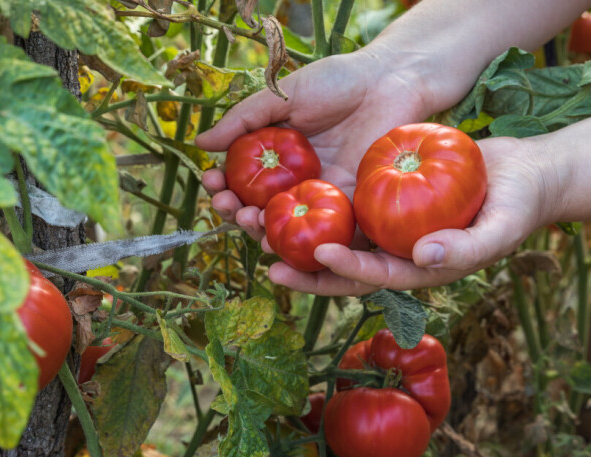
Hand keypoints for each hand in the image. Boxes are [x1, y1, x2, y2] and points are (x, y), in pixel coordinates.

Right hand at [196, 49, 431, 239]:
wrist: (390, 81)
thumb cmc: (336, 82)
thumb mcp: (283, 96)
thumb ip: (244, 120)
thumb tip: (200, 143)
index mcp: (276, 158)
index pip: (241, 181)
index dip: (223, 187)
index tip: (211, 183)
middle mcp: (296, 182)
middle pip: (259, 210)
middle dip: (236, 214)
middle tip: (229, 208)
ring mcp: (323, 196)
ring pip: (287, 226)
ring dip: (262, 231)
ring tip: (251, 222)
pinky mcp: (353, 206)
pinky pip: (326, 231)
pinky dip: (304, 241)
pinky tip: (286, 238)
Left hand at [261, 137, 558, 294]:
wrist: (525, 174)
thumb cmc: (519, 206)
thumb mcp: (500, 228)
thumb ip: (466, 248)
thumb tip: (423, 257)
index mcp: (419, 268)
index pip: (375, 275)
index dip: (346, 269)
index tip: (320, 253)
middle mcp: (397, 251)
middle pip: (344, 265)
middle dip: (307, 269)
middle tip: (267, 261)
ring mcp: (390, 226)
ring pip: (340, 234)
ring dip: (303, 235)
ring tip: (264, 226)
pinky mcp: (388, 198)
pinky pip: (350, 202)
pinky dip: (322, 199)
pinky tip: (292, 185)